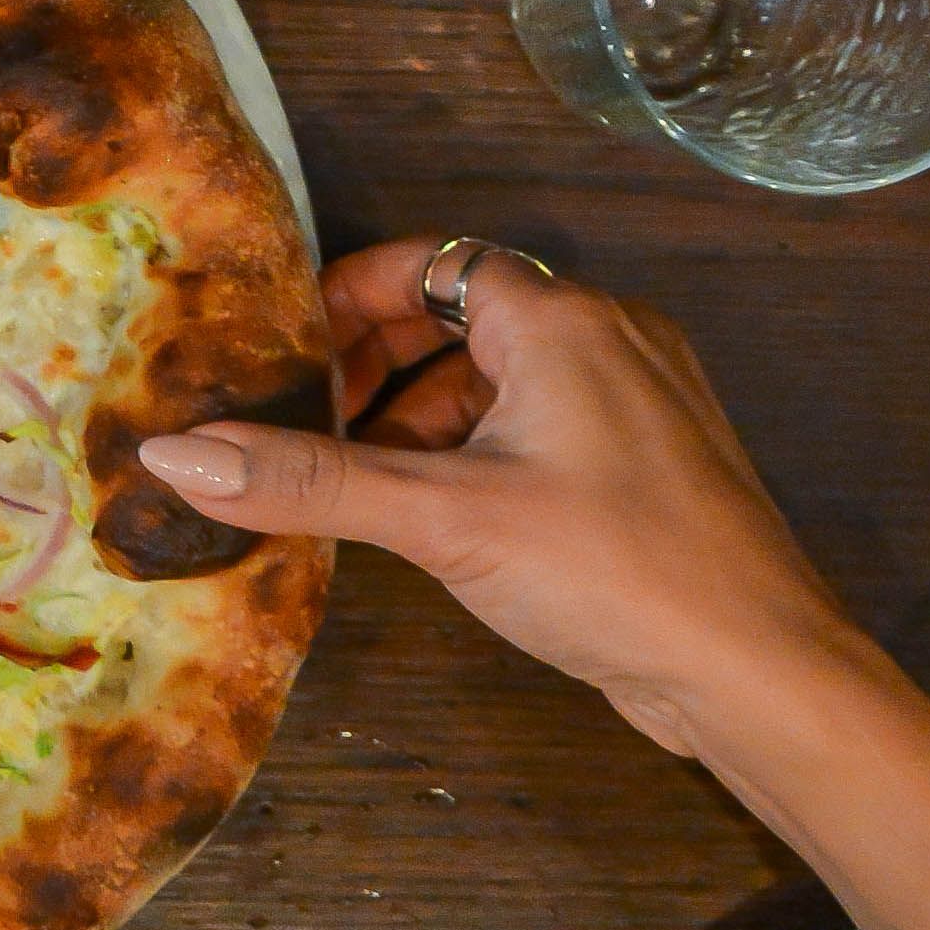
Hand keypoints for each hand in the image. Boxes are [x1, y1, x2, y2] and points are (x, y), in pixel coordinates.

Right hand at [135, 240, 929, 929]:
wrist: (756, 670)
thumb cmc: (615, 572)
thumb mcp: (441, 519)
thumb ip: (307, 482)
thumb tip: (173, 454)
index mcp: (564, 320)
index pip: (431, 260)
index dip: (349, 297)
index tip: (281, 351)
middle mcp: (610, 337)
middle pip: (465, 313)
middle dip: (378, 363)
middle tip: (306, 424)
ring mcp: (639, 402)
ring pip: (505, 376)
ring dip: (423, 415)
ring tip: (357, 482)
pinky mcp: (649, 466)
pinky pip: (544, 426)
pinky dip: (477, 451)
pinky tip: (436, 521)